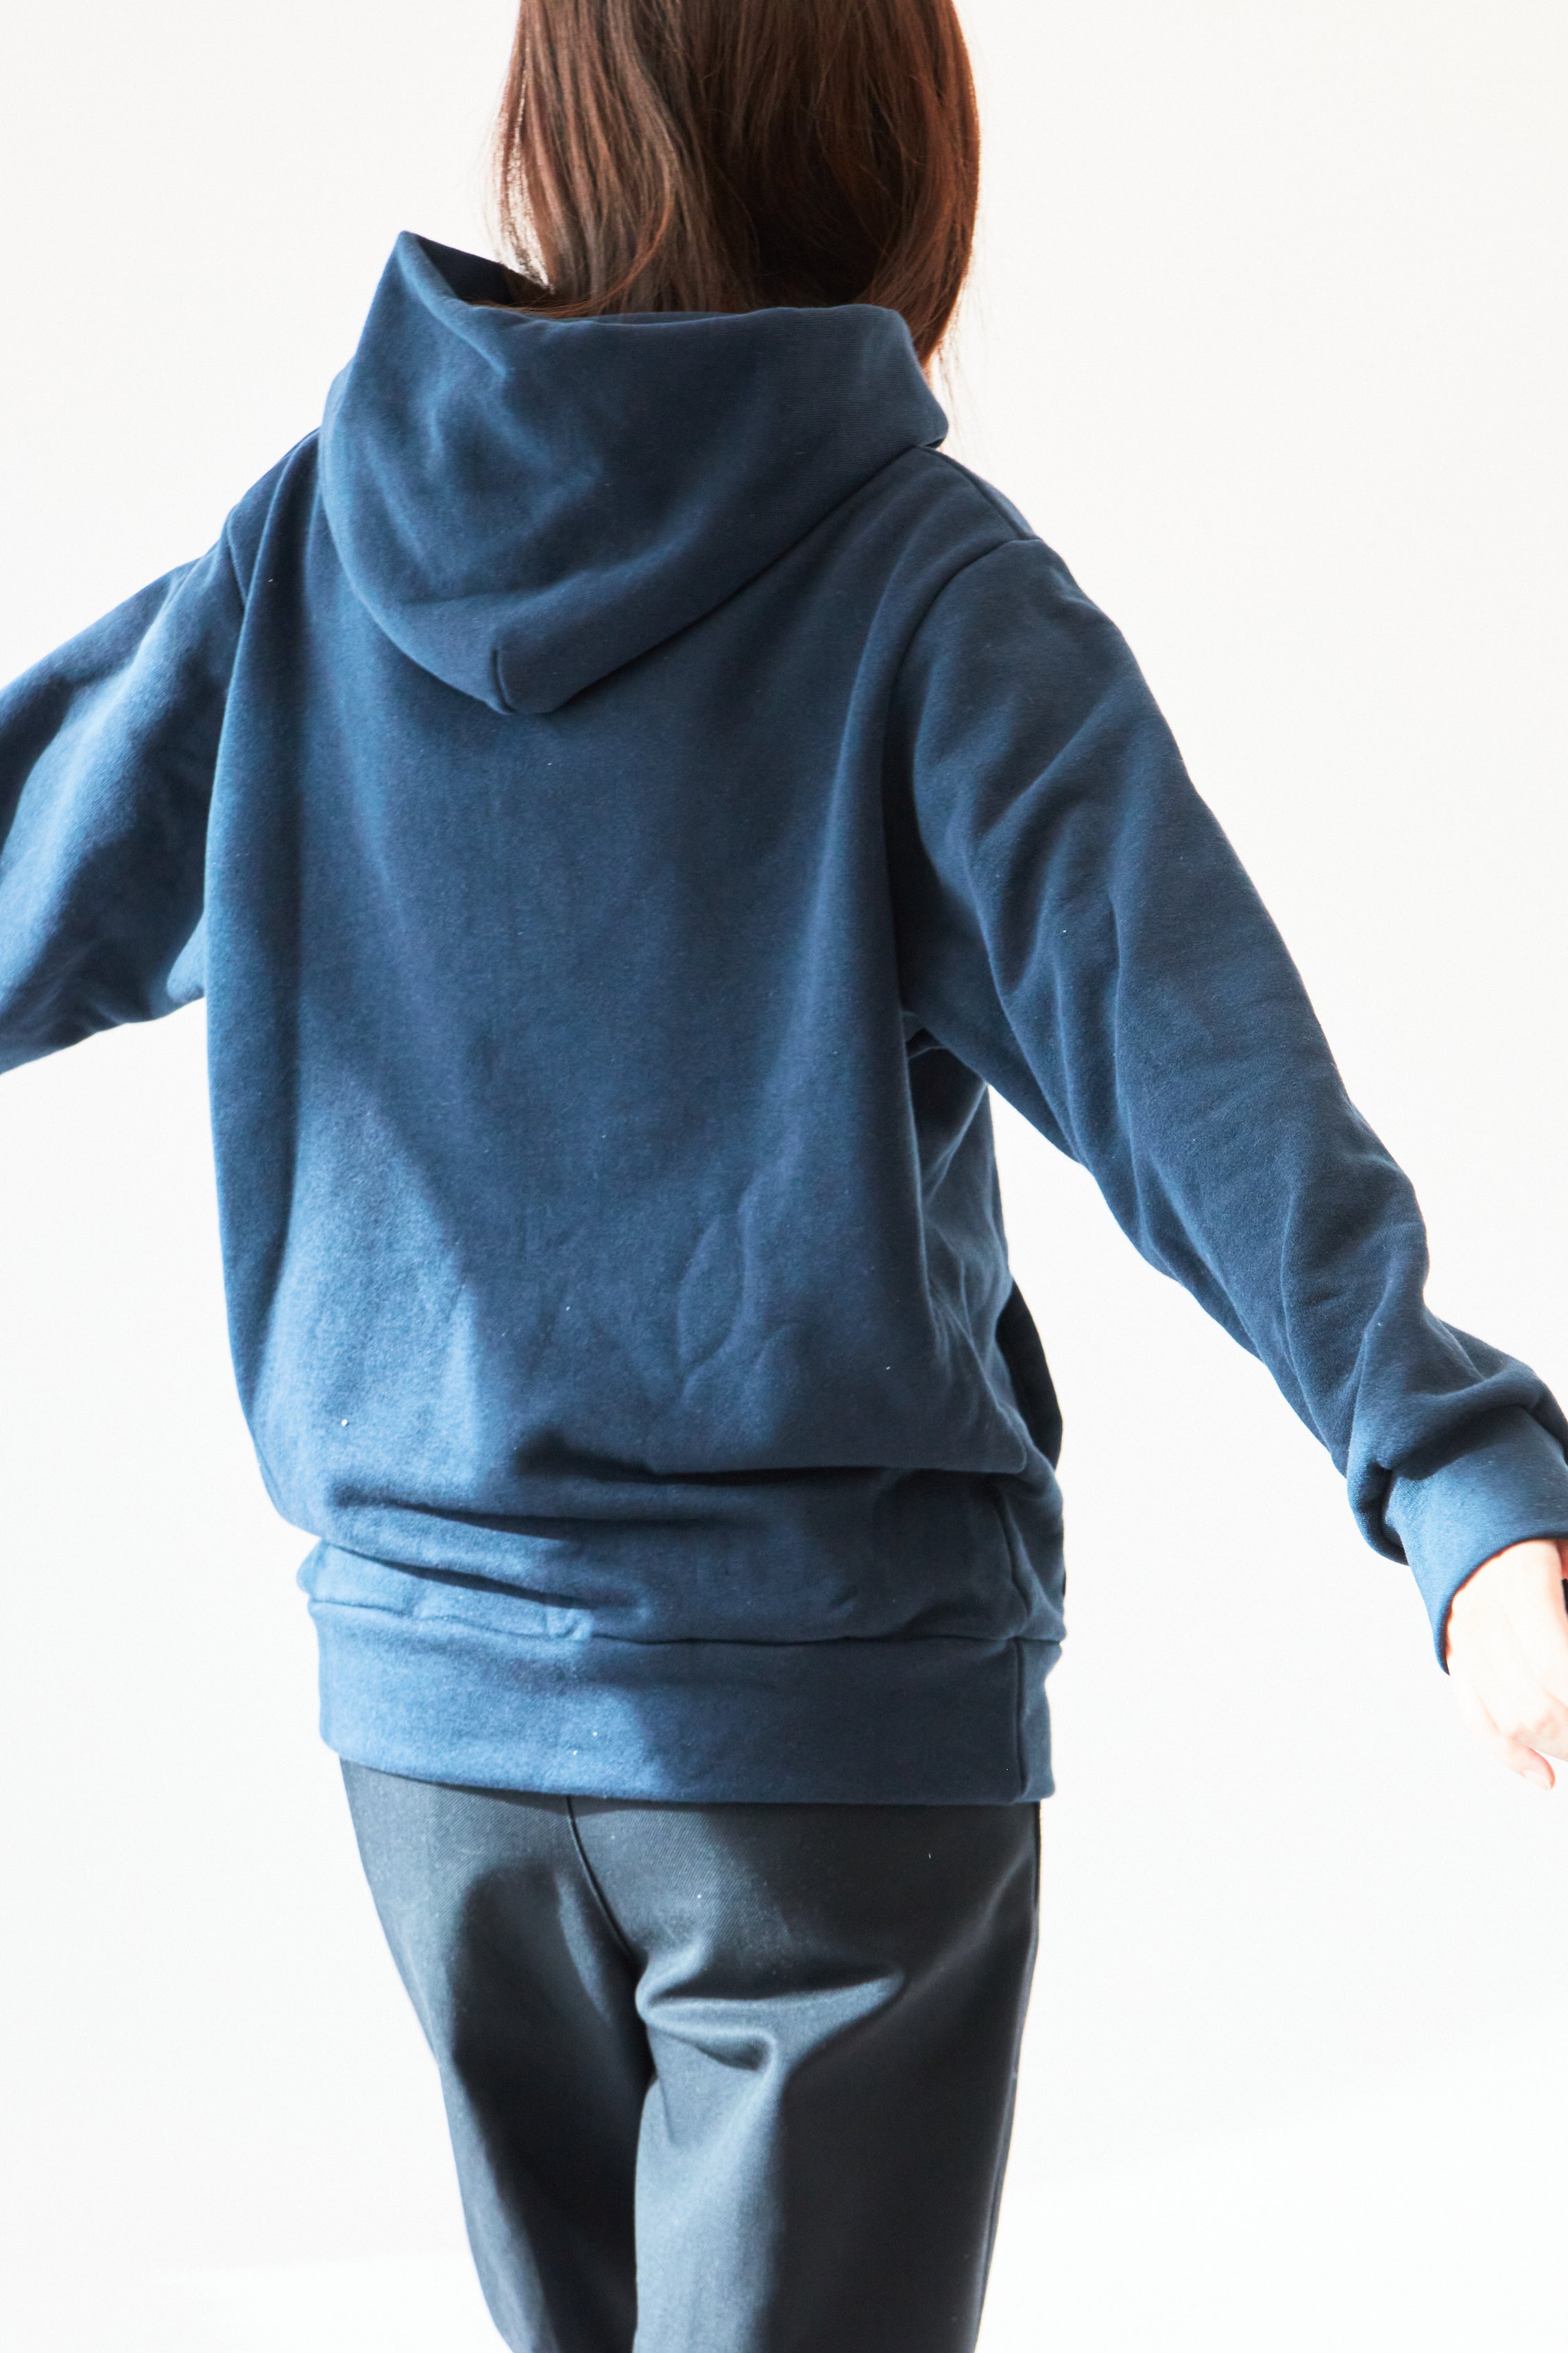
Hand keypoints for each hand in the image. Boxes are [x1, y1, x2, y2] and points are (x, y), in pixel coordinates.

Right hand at [1445, 1538, 1567, 1788]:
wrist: (1465, 1495)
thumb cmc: (1535, 1521)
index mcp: (1521, 1580)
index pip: (1556, 1665)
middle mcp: (1484, 1614)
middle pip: (1535, 1706)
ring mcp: (1463, 1637)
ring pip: (1509, 1721)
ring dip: (1557, 1748)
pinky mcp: (1455, 1654)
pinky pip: (1475, 1718)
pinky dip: (1510, 1756)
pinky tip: (1547, 1778)